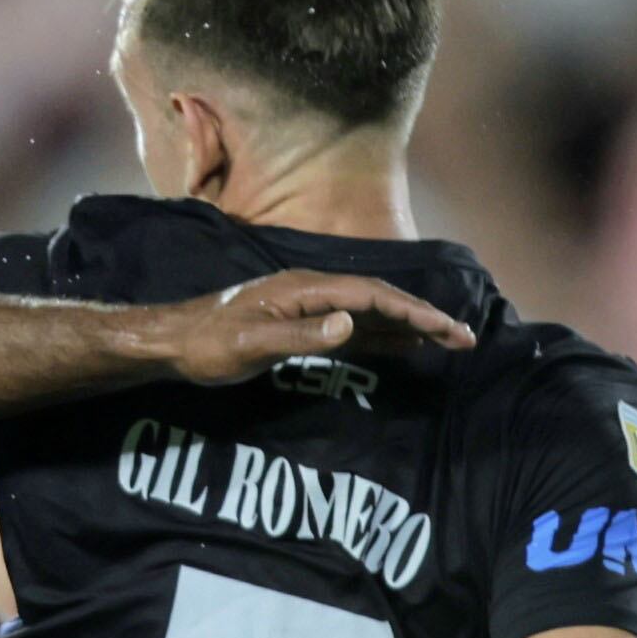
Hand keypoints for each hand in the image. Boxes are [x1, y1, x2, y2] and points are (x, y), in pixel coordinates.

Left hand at [159, 272, 476, 383]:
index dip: (414, 311)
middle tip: (465, 338)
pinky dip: (384, 337)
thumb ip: (302, 334)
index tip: (447, 329)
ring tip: (449, 342)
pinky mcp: (302, 325)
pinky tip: (405, 348)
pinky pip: (354, 328)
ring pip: (372, 314)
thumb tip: (353, 323)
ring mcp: (309, 307)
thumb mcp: (252, 343)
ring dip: (410, 326)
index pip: (373, 297)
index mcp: (306, 289)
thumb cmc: (206, 345)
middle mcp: (313, 291)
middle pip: (381, 300)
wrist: (172, 343)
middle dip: (425, 317)